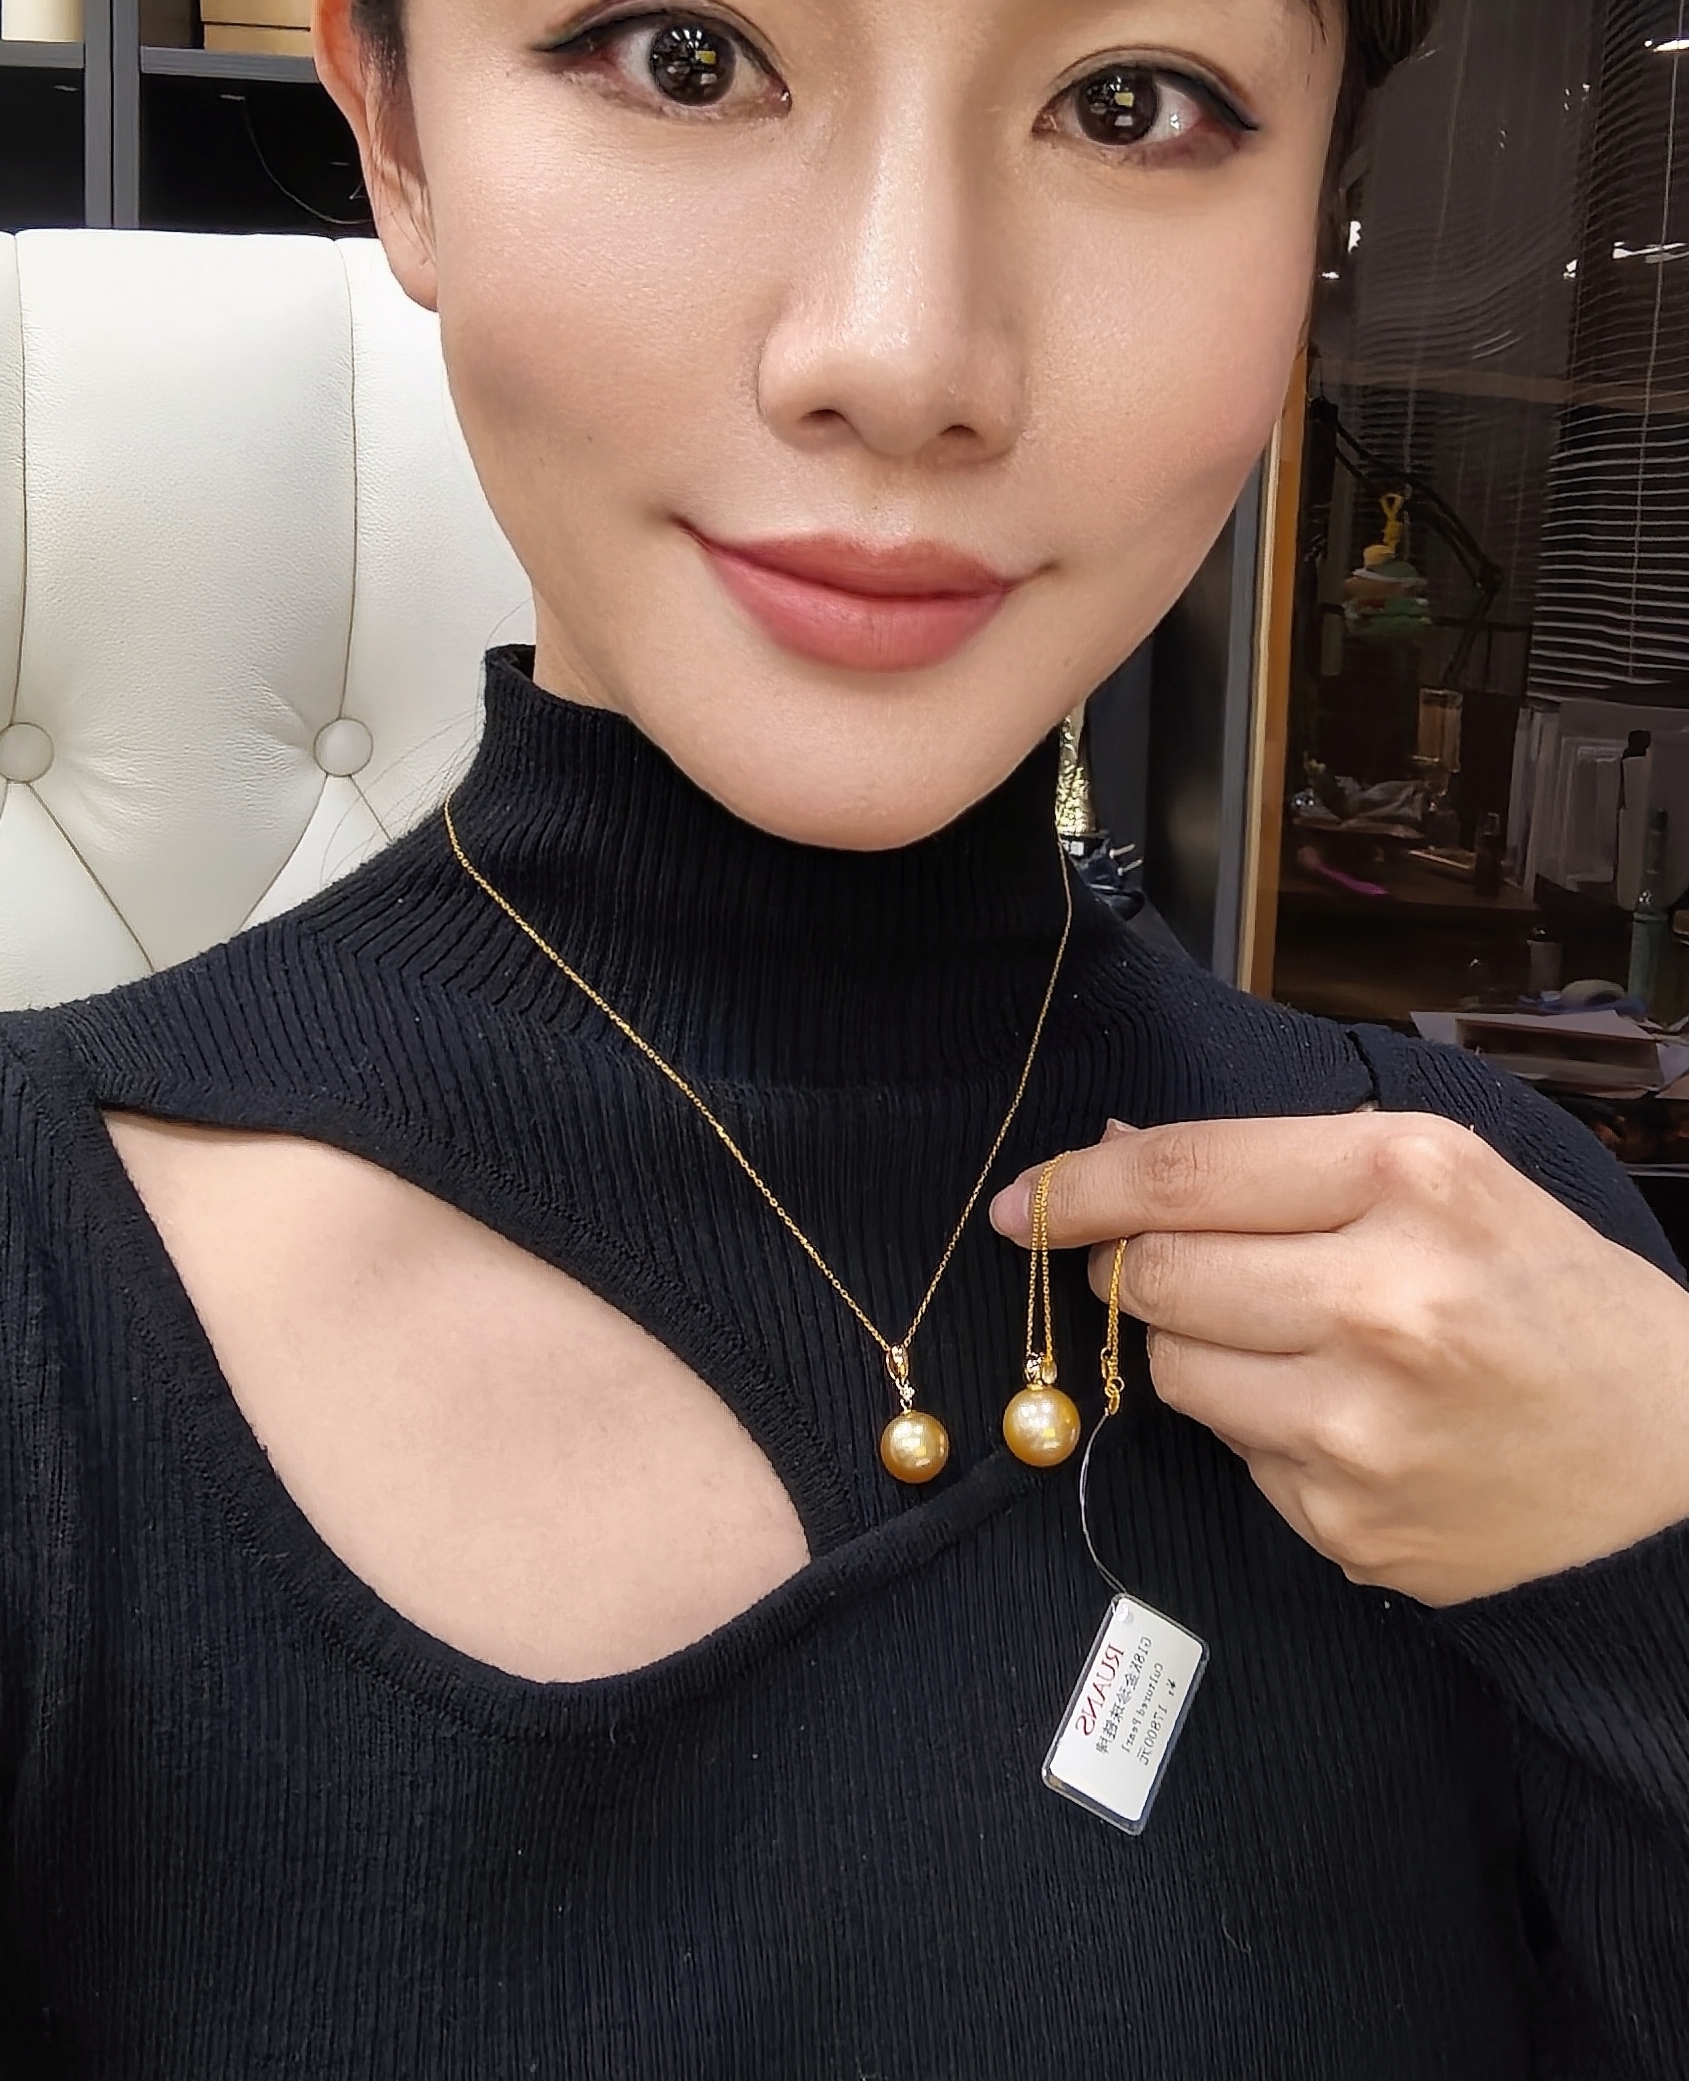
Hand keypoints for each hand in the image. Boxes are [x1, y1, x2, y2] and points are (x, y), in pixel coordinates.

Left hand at [989, 1113, 1688, 1605]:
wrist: (1682, 1485)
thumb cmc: (1565, 1311)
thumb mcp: (1457, 1186)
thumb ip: (1285, 1164)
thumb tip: (1120, 1151)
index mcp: (1414, 1181)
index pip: (1185, 1173)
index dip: (1081, 1185)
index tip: (1026, 1199)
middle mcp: (1381, 1300)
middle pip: (1157, 1274)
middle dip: (1132, 1265)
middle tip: (1163, 1265)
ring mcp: (1359, 1425)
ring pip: (1172, 1370)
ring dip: (1193, 1347)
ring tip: (1294, 1342)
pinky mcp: (1344, 1523)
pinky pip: (1233, 1453)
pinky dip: (1260, 1427)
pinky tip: (1346, 1419)